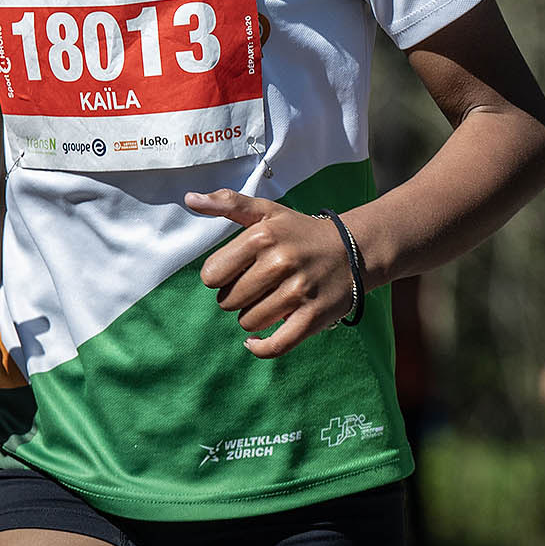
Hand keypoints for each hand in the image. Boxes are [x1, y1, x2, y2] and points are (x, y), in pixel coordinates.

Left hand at [188, 188, 356, 359]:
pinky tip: (255, 341)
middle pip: (228, 301)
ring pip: (248, 322)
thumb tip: (190, 198)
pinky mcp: (313, 317)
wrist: (354, 250)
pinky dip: (260, 347)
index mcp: (263, 236)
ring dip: (253, 316)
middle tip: (258, 286)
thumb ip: (228, 203)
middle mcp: (281, 262)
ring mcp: (298, 292)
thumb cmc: (301, 233)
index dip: (220, 276)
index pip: (212, 274)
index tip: (237, 270)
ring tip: (270, 300)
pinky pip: (275, 345)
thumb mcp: (267, 212)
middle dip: (237, 296)